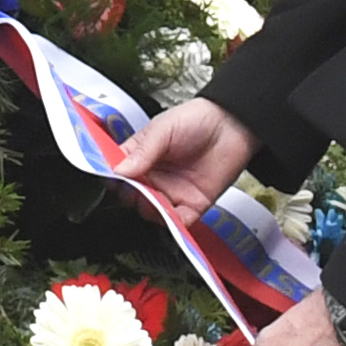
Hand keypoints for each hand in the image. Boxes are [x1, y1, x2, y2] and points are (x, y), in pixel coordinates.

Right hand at [110, 95, 257, 218]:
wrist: (232, 127)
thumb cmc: (195, 121)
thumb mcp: (163, 130)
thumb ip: (143, 151)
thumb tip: (119, 170)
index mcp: (140, 156)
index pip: (119, 172)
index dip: (114, 179)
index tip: (114, 182)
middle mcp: (153, 177)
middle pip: (133, 196)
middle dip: (132, 197)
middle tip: (136, 191)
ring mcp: (172, 193)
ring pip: (153, 211)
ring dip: (151, 210)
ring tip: (155, 202)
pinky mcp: (193, 205)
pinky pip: (179, 221)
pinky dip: (175, 224)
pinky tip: (173, 217)